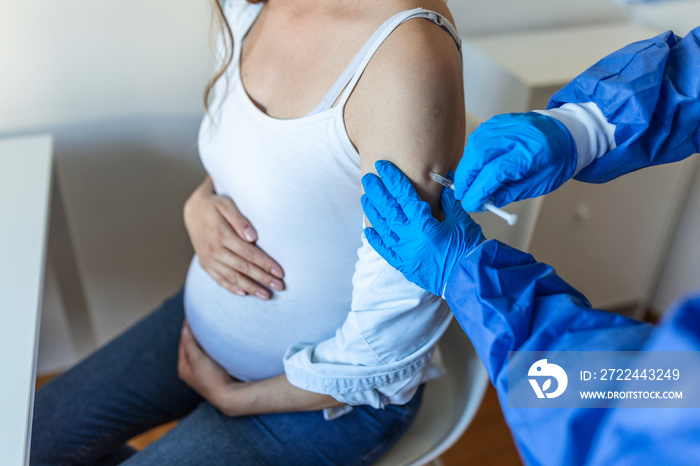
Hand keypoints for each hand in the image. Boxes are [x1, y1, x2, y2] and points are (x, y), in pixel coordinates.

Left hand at [177, 320, 240, 411]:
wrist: (229, 396)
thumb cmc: (211, 378)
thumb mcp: (197, 358)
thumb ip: (189, 342)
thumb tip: (185, 326)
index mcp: (183, 368)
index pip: (184, 342)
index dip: (188, 328)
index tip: (194, 315)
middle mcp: (191, 371)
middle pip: (192, 346)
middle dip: (197, 334)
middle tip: (203, 319)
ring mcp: (203, 372)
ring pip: (202, 350)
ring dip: (206, 341)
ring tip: (211, 327)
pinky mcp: (215, 372)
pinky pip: (211, 355)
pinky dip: (213, 347)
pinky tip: (219, 341)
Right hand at [184, 177, 284, 299]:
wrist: (192, 209)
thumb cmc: (215, 204)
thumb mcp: (226, 204)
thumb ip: (240, 220)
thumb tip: (253, 237)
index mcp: (220, 235)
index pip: (248, 253)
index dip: (265, 264)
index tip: (280, 272)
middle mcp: (212, 250)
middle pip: (243, 268)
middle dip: (263, 279)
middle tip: (280, 287)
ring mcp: (207, 259)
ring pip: (232, 277)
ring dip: (251, 288)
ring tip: (266, 296)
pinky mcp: (204, 264)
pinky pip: (219, 279)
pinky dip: (232, 288)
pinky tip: (245, 293)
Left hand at [361, 161, 484, 295]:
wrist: (470, 279)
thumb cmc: (468, 250)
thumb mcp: (461, 220)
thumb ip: (449, 200)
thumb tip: (443, 180)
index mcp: (424, 225)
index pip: (404, 196)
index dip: (392, 179)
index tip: (383, 167)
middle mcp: (410, 238)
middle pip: (388, 210)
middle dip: (377, 191)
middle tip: (368, 178)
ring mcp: (404, 253)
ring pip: (382, 228)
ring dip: (372, 211)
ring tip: (365, 197)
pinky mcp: (404, 265)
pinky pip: (384, 251)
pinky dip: (375, 240)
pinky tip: (367, 230)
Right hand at [455, 112, 577, 211]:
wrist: (565, 133)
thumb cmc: (556, 160)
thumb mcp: (539, 184)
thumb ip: (509, 193)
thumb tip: (484, 203)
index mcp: (533, 151)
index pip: (496, 172)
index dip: (479, 191)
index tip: (471, 204)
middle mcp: (517, 133)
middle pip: (479, 155)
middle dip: (465, 178)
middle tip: (462, 194)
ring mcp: (505, 124)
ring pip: (474, 146)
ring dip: (466, 167)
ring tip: (468, 183)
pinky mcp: (498, 121)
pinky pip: (477, 138)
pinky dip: (471, 155)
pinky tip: (474, 166)